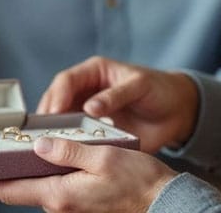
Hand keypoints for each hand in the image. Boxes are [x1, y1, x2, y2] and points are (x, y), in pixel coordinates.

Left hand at [0, 136, 177, 212]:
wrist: (163, 199)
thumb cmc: (137, 180)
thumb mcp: (102, 159)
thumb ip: (67, 152)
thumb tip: (37, 146)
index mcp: (59, 194)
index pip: (8, 191)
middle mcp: (57, 202)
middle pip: (9, 192)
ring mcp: (65, 201)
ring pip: (23, 189)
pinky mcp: (73, 197)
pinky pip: (38, 187)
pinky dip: (19, 179)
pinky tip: (11, 167)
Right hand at [37, 56, 198, 151]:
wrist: (178, 112)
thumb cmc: (159, 90)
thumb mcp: (139, 86)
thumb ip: (115, 95)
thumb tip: (89, 108)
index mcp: (94, 71)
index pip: (67, 80)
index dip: (57, 95)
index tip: (53, 113)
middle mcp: (85, 89)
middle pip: (57, 97)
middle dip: (48, 113)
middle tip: (42, 130)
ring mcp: (86, 108)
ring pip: (61, 115)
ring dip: (53, 127)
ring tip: (46, 141)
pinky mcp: (93, 127)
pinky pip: (76, 133)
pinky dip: (67, 140)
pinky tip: (61, 149)